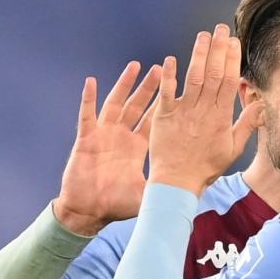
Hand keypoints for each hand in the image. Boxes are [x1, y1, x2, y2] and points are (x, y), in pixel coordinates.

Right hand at [54, 61, 160, 234]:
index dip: (163, 104)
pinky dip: (88, 98)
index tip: (175, 88)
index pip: (153, 120)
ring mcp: (103, 135)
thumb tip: (193, 186)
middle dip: (148, 88)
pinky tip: (92, 81)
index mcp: (138, 147)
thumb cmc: (116, 205)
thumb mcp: (148, 192)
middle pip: (137, 106)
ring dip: (124, 84)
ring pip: (116, 103)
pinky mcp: (86, 139)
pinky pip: (87, 115)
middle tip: (161, 67)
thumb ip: (166, 184)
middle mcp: (122, 137)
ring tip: (134, 66)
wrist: (88, 212)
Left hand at [147, 24, 263, 194]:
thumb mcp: (233, 149)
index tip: (233, 41)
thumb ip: (246, 125)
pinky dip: (169, 76)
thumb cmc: (206, 167)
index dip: (232, 59)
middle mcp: (204, 111)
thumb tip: (261, 105)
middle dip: (217, 49)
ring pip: (194, 78)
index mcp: (221, 117)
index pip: (228, 81)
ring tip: (202, 36)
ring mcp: (184, 112)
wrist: (178, 182)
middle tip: (219, 29)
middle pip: (213, 74)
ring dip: (198, 55)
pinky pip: (167, 93)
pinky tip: (171, 59)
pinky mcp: (164, 117)